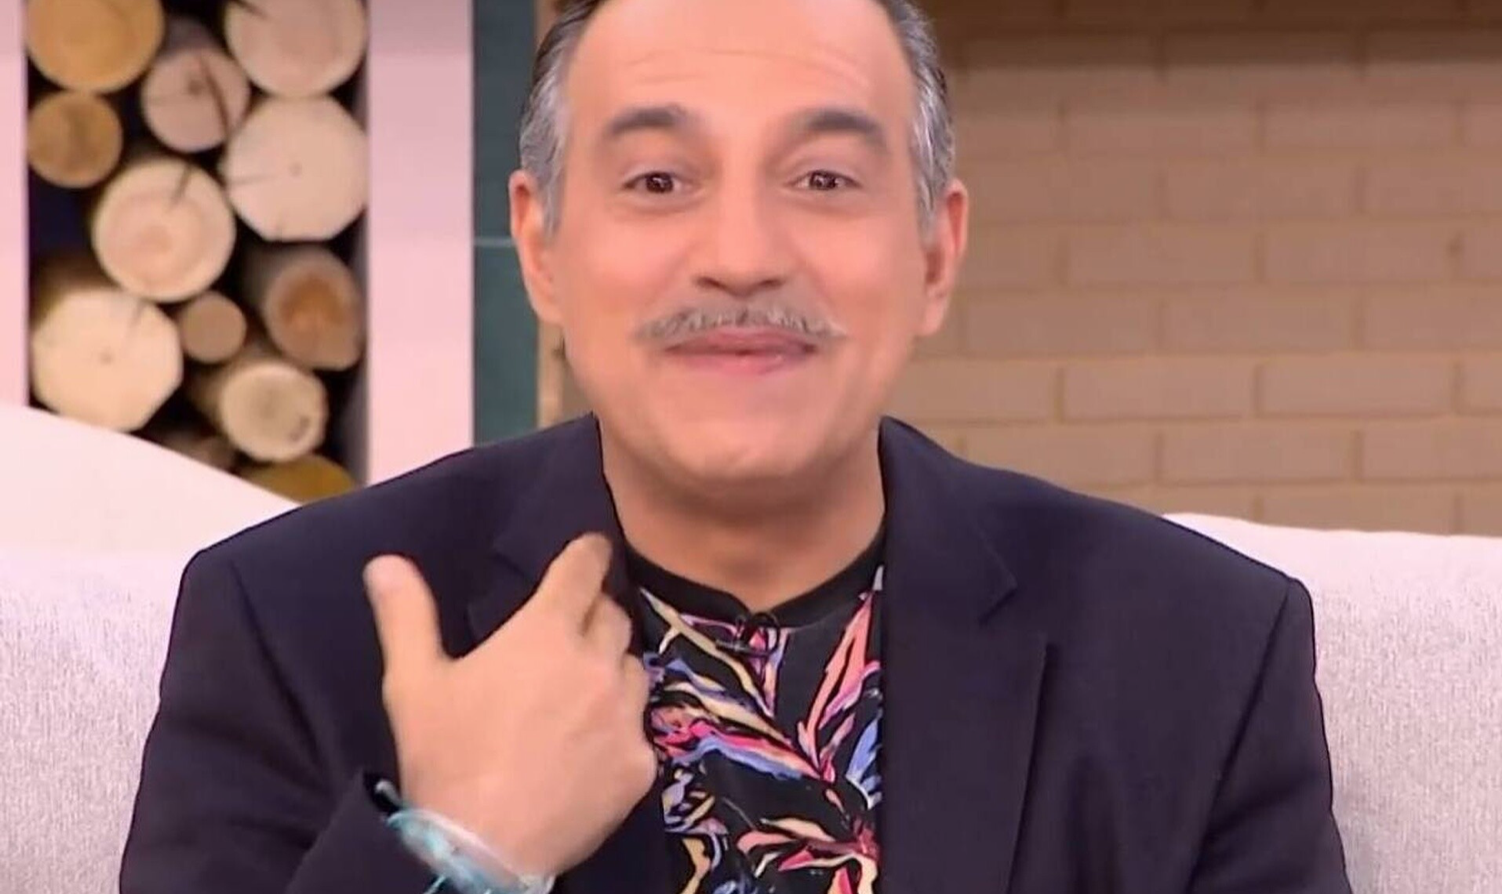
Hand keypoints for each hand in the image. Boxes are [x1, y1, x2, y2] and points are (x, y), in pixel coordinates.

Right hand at [364, 534, 655, 876]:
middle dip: (595, 615)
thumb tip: (386, 563)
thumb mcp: (412, 684)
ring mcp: (625, 716)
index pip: (583, 571)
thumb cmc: (445, 759)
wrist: (480, 853)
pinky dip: (619, 731)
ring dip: (611, 670)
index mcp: (545, 634)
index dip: (589, 553)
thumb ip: (406, 616)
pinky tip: (589, 750)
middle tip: (570, 633)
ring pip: (633, 671)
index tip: (593, 547)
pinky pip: (639, 731)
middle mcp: (596, 664)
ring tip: (581, 692)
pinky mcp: (639, 764)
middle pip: (613, 617)